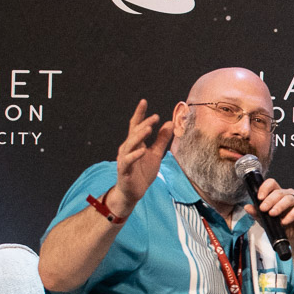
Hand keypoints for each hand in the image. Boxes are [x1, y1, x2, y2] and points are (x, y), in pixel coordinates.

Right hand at [112, 99, 171, 215]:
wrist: (133, 192)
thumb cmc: (143, 172)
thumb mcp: (156, 154)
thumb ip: (162, 139)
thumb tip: (169, 123)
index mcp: (135, 143)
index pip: (136, 125)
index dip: (140, 113)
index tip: (144, 101)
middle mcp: (128, 149)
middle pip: (134, 133)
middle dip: (144, 124)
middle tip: (155, 117)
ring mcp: (125, 159)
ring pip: (130, 144)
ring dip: (139, 136)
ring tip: (148, 128)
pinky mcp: (124, 170)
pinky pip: (128, 161)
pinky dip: (135, 155)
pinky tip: (142, 150)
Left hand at [247, 176, 293, 248]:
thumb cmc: (284, 227)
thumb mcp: (267, 221)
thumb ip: (258, 214)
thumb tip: (247, 207)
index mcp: (278, 194)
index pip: (271, 184)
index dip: (265, 188)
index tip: (259, 198)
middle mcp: (289, 194)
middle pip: (279, 192)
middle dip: (269, 200)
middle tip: (263, 209)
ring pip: (289, 198)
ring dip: (279, 206)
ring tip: (272, 214)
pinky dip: (291, 215)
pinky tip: (285, 221)